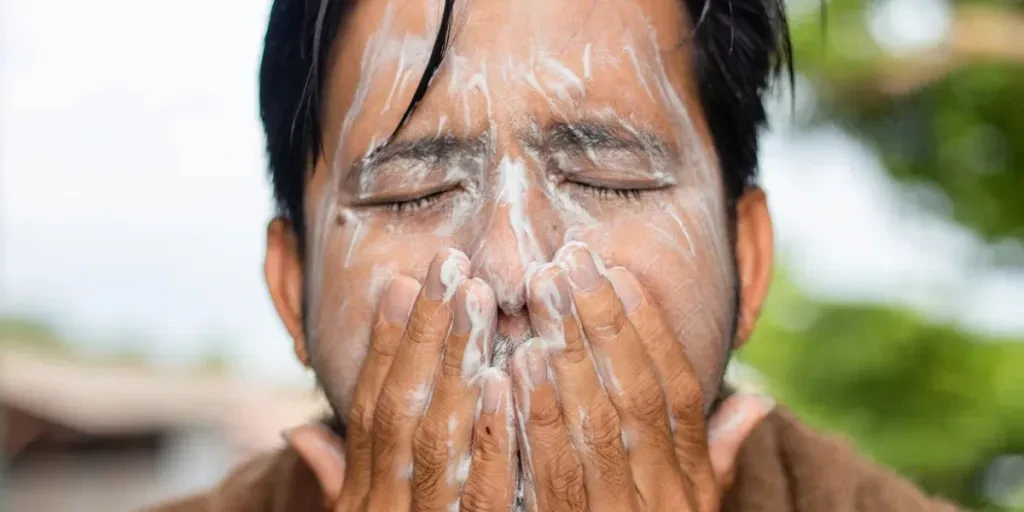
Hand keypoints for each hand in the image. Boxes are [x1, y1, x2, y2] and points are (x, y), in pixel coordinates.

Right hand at [289, 249, 517, 511]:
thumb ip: (339, 476)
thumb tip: (297, 432)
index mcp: (365, 495)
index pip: (370, 409)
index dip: (385, 346)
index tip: (402, 284)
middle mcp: (386, 506)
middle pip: (401, 408)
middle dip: (424, 332)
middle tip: (449, 266)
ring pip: (439, 436)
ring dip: (456, 361)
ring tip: (476, 297)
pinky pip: (487, 489)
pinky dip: (492, 433)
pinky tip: (503, 378)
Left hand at [511, 242, 773, 510]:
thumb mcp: (691, 509)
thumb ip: (714, 454)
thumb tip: (759, 399)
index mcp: (688, 483)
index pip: (679, 394)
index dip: (650, 330)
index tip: (620, 273)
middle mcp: (661, 499)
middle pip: (635, 398)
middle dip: (602, 324)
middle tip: (568, 263)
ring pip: (596, 429)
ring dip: (569, 357)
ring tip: (543, 299)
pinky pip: (550, 478)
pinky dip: (535, 421)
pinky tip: (514, 372)